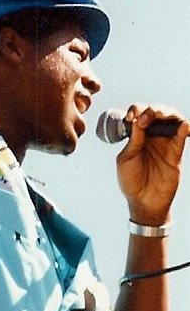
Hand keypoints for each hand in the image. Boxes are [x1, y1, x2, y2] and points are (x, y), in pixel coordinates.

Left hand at [116, 103, 189, 224]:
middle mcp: (152, 135)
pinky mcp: (176, 153)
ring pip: (172, 120)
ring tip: (160, 115)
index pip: (139, 114)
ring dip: (168, 113)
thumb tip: (137, 120)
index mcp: (136, 134)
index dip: (136, 110)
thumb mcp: (126, 159)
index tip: (130, 117)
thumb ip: (133, 140)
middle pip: (157, 113)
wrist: (143, 201)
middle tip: (144, 117)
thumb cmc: (131, 180)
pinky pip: (182, 139)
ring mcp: (165, 143)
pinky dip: (184, 129)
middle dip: (152, 109)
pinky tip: (184, 125)